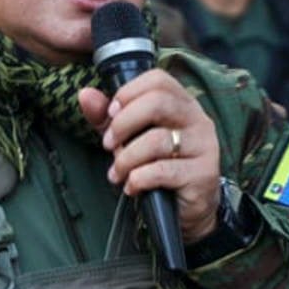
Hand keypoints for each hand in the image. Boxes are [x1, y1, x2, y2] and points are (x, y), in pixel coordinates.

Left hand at [78, 71, 221, 242]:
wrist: (187, 208)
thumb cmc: (158, 165)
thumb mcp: (129, 138)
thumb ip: (107, 116)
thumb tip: (85, 94)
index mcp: (182, 103)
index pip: (158, 80)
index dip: (128, 93)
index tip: (111, 114)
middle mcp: (197, 119)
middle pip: (158, 103)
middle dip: (123, 124)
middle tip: (108, 144)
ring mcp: (204, 146)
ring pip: (157, 140)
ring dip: (126, 158)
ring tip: (117, 173)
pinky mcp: (202, 174)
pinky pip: (162, 171)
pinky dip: (138, 179)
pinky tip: (132, 187)